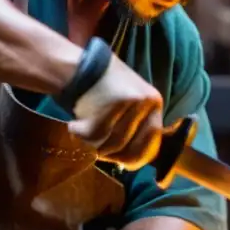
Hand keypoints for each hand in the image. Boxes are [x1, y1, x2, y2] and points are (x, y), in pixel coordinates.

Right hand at [67, 55, 164, 170]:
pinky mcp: (105, 109)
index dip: (138, 156)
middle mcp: (144, 103)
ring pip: (112, 145)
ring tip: (85, 133)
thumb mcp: (131, 102)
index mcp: (154, 102)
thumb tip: (135, 162)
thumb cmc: (106, 89)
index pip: (153, 140)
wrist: (80, 67)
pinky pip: (95, 138)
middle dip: (115, 155)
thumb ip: (137, 126)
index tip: (124, 163)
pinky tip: (75, 126)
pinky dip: (81, 136)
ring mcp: (126, 106)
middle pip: (132, 147)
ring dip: (95, 145)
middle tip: (100, 151)